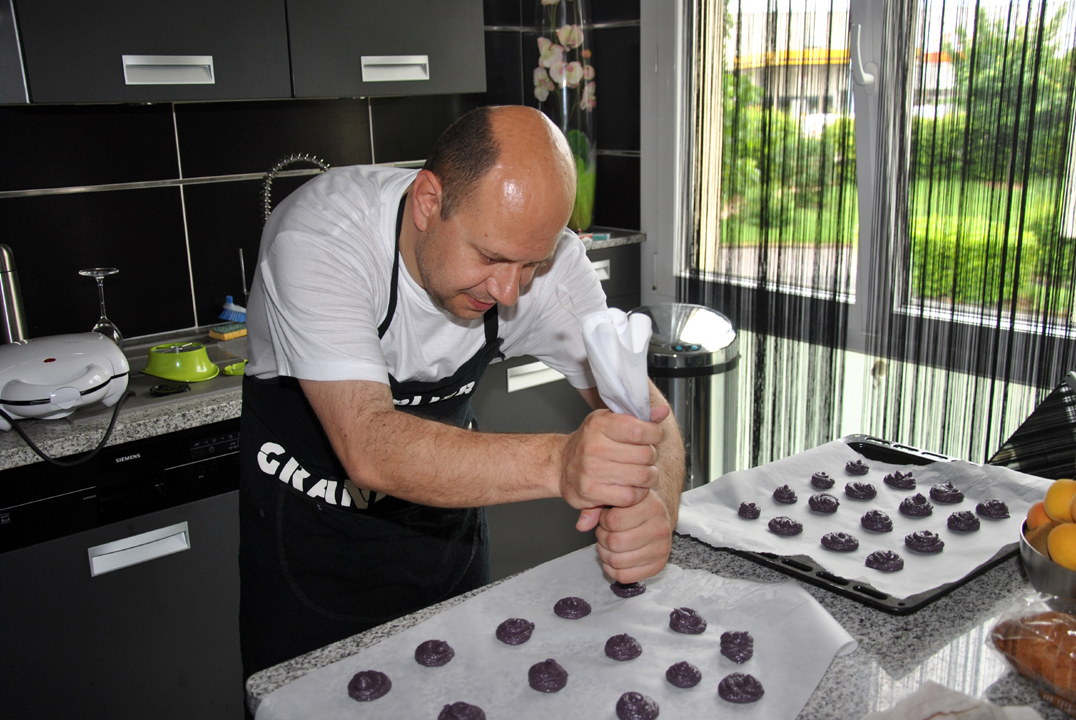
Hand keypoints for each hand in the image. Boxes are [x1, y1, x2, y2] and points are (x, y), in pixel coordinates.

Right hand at [560, 405, 668, 524]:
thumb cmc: (589, 442)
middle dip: (651, 458)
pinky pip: (631, 496)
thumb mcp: (610, 421)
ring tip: (640, 473)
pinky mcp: (592, 492)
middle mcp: (594, 447)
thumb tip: (662, 411)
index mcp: (599, 425)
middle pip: (646, 455)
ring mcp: (592, 471)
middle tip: (643, 458)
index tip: (652, 437)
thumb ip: (638, 417)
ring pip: (642, 477)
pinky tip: (630, 487)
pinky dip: (637, 494)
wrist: (560, 464)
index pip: (640, 430)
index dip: (654, 434)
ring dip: (647, 477)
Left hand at [594, 489, 673, 582]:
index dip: (603, 521)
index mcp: (651, 506)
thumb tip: (582, 526)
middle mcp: (660, 528)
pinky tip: (612, 558)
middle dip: (602, 539)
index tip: (606, 518)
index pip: (614, 521)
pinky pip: (625, 576)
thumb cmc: (634, 508)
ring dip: (605, 554)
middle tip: (604, 533)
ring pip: (618, 561)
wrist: (657, 518)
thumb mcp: (618, 499)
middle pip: (615, 543)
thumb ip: (597, 508)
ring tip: (607, 545)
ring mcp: (661, 549)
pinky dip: (611, 570)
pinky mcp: (658, 565)